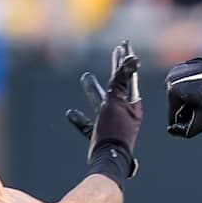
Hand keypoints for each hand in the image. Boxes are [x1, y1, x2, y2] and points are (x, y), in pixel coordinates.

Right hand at [66, 40, 141, 173]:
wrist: (110, 158)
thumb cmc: (115, 129)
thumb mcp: (117, 100)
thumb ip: (121, 80)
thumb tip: (132, 58)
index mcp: (130, 103)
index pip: (127, 76)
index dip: (124, 60)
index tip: (124, 45)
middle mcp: (122, 111)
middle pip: (116, 86)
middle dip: (114, 70)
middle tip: (114, 53)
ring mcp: (111, 123)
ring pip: (100, 102)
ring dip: (93, 90)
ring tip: (85, 77)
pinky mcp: (99, 136)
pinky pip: (88, 124)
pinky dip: (79, 119)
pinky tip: (69, 113)